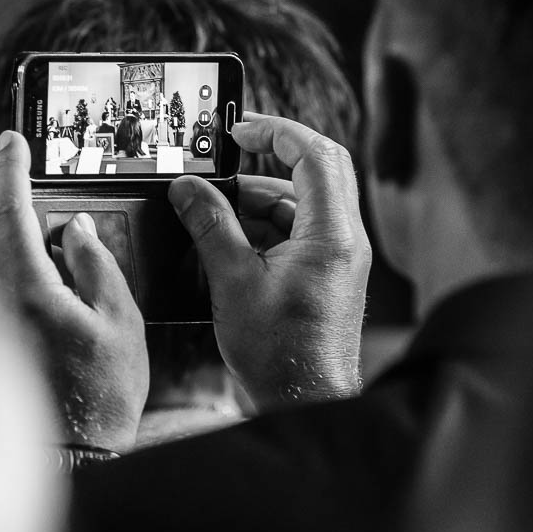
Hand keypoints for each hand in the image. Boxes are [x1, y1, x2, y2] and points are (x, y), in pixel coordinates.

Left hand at [0, 131, 148, 451]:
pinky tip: (53, 306)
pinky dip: (16, 283)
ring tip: (63, 272)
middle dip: (10, 213)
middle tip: (54, 219)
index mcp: (26, 290)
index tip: (13, 140)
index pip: (8, 212)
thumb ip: (98, 267)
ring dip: (14, 250)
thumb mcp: (121, 323)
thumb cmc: (102, 397)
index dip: (11, 169)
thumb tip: (78, 230)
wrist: (74, 459)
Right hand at [168, 112, 370, 408]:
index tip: (240, 130)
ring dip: (260, 199)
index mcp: (331, 235)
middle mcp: (343, 242)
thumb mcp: (233, 281)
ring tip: (214, 211)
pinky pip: (299, 233)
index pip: (315, 156)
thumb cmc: (279, 354)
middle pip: (318, 172)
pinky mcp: (326, 276)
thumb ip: (210, 226)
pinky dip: (265, 228)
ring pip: (303, 205)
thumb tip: (188, 190)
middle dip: (271, 159)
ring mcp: (337, 259)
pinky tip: (229, 242)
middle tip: (231, 156)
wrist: (301, 401)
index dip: (276, 132)